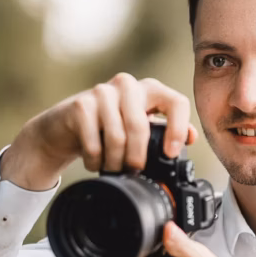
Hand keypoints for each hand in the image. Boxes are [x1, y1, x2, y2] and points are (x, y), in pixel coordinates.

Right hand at [0, 73, 198, 190]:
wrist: (66, 128)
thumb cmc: (108, 129)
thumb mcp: (141, 130)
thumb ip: (164, 131)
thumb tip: (190, 137)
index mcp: (150, 90)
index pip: (176, 102)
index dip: (177, 129)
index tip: (170, 154)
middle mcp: (128, 85)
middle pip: (141, 126)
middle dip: (137, 157)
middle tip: (133, 171)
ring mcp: (102, 92)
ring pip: (117, 137)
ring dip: (115, 162)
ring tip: (112, 169)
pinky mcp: (81, 105)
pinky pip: (94, 143)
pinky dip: (95, 161)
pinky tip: (94, 163)